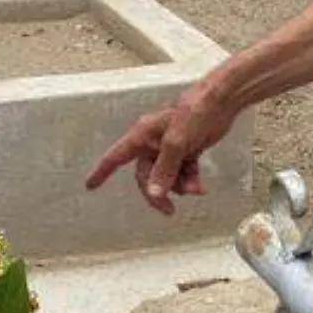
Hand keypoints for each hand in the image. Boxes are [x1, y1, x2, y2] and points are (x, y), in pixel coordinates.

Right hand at [84, 83, 236, 214]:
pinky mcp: (186, 150)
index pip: (116, 156)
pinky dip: (190, 180)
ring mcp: (170, 147)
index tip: (90, 185)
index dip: (102, 171)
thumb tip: (154, 193)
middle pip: (146, 175)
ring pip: (167, 176)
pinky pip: (182, 172)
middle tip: (169, 210)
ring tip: (197, 189)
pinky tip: (201, 187)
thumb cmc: (196, 111)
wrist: (222, 101)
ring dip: (180, 187)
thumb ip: (165, 169)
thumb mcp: (178, 142)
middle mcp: (153, 142)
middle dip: (158, 193)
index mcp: (143, 135)